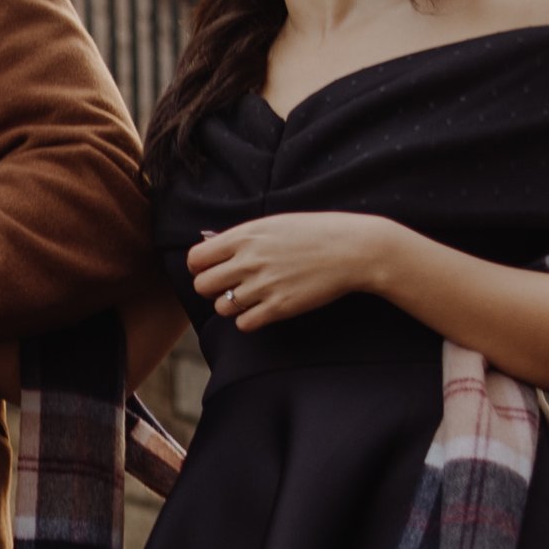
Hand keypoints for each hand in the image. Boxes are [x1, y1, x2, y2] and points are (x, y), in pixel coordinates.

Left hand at [188, 213, 403, 328]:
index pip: (196, 258)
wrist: (352, 250)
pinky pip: (244, 324)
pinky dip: (248, 320)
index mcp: (245, 236)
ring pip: (221, 307)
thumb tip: (210, 245)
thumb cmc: (315, 233)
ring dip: (230, 305)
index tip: (212, 269)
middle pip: (202, 285)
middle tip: (229, 286)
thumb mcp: (274, 224)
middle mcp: (249, 261)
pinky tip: (263, 309)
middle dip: (211, 288)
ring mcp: (263, 285)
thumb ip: (242, 237)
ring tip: (250, 297)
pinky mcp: (279, 307)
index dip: (199, 267)